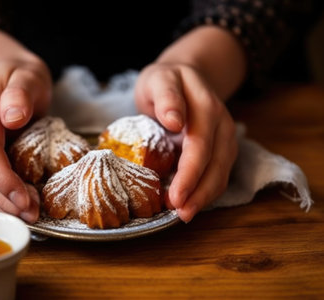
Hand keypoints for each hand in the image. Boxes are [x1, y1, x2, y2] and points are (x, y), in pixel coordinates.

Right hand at [0, 30, 51, 222]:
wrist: (3, 76)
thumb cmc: (21, 78)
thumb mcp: (29, 75)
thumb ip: (21, 92)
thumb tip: (12, 116)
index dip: (2, 179)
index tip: (24, 199)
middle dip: (3, 199)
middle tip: (32, 214)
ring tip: (25, 215)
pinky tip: (7, 210)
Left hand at [135, 62, 237, 222]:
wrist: (186, 76)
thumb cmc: (166, 81)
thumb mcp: (159, 79)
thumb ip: (166, 96)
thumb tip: (174, 121)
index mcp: (206, 107)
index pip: (200, 147)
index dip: (189, 174)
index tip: (174, 196)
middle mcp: (221, 125)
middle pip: (216, 164)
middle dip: (199, 192)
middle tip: (180, 213)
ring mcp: (224, 138)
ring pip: (221, 172)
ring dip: (205, 196)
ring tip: (184, 214)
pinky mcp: (220, 148)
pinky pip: (218, 173)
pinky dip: (206, 191)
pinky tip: (191, 203)